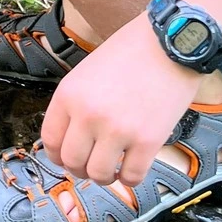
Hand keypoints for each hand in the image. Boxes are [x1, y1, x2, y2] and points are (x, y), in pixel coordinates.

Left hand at [39, 14, 201, 186]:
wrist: (170, 43)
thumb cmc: (132, 52)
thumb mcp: (87, 73)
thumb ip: (75, 104)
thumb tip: (70, 137)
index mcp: (69, 96)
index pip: (50, 140)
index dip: (56, 155)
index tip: (65, 158)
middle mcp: (88, 115)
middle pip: (71, 162)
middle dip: (79, 169)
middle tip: (90, 165)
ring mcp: (118, 130)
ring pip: (98, 174)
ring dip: (103, 176)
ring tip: (112, 168)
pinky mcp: (148, 141)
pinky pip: (131, 176)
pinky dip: (129, 178)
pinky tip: (132, 167)